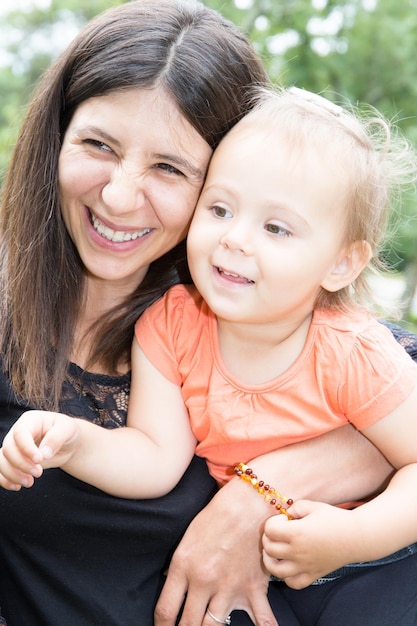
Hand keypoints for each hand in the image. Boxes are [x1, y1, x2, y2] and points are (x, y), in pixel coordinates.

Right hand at [0, 410, 77, 489]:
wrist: (67, 444)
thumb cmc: (67, 431)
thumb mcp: (67, 429)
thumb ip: (56, 438)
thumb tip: (44, 453)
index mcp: (30, 421)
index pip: (20, 433)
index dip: (26, 448)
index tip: (39, 460)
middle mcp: (17, 433)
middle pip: (8, 449)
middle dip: (22, 464)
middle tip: (38, 473)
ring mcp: (14, 447)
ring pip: (2, 461)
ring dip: (13, 474)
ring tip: (30, 482)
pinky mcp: (13, 461)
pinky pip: (1, 471)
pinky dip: (6, 480)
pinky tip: (17, 486)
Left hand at [154, 477, 278, 625]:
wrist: (249, 501)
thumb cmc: (217, 514)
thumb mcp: (189, 538)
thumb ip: (181, 567)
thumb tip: (172, 587)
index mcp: (183, 566)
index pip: (165, 610)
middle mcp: (203, 581)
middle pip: (188, 625)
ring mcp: (229, 588)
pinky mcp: (253, 588)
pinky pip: (262, 621)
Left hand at [262, 500, 355, 588]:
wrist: (357, 537)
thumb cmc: (336, 519)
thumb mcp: (313, 506)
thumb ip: (295, 508)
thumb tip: (286, 515)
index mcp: (296, 532)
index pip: (269, 530)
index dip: (272, 522)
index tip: (284, 519)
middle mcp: (298, 551)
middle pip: (269, 548)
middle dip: (268, 537)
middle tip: (279, 531)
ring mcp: (305, 566)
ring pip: (275, 570)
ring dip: (269, 559)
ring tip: (274, 551)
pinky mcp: (313, 575)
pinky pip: (293, 583)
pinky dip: (286, 577)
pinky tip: (288, 566)